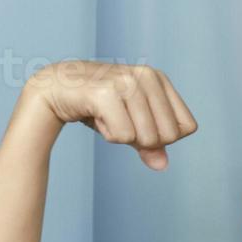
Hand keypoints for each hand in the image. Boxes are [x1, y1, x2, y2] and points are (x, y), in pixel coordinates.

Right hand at [25, 60, 197, 169]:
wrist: (55, 87)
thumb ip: (150, 144)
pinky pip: (123, 137)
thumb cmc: (97, 105)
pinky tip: (96, 115)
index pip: (187, 127)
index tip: (139, 123)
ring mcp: (127, 82)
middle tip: (120, 120)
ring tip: (106, 115)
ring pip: (146, 138)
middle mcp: (147, 76)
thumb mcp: (130, 124)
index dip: (165, 137)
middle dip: (143, 139)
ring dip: (123, 136)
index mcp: (159, 79)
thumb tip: (162, 165)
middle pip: (168, 136)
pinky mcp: (106, 92)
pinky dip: (109, 135)